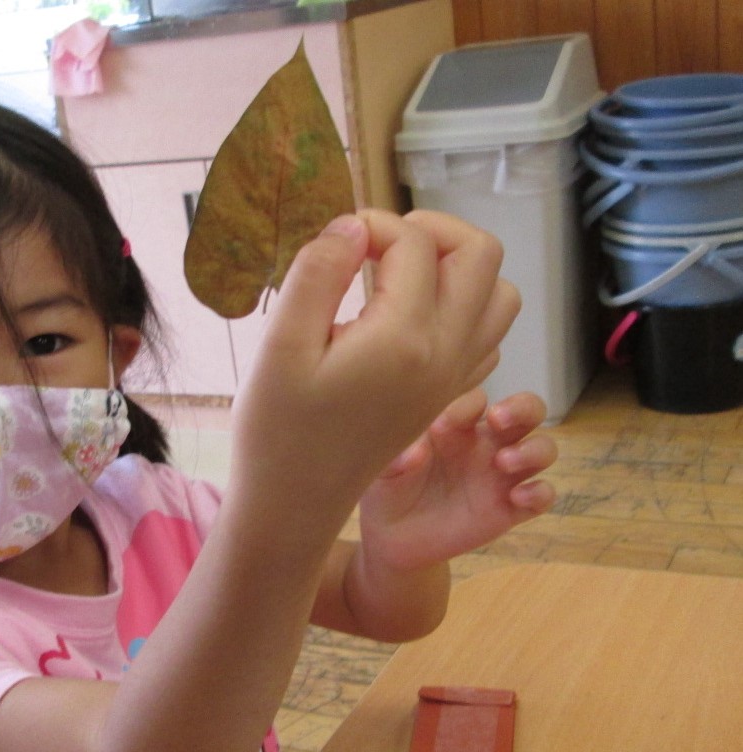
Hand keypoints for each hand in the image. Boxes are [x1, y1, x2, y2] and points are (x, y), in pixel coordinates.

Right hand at [228, 209, 523, 535]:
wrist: (294, 503)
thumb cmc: (276, 430)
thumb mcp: (279, 347)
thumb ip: (317, 275)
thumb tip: (352, 225)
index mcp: (403, 339)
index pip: (414, 243)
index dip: (371, 223)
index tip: (330, 242)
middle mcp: (444, 355)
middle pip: (480, 254)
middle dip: (431, 229)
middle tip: (377, 244)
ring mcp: (452, 378)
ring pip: (498, 293)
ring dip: (456, 267)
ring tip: (399, 273)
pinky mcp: (445, 395)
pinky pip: (487, 334)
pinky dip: (463, 307)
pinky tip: (411, 316)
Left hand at [357, 387, 557, 571]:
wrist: (393, 539)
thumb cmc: (388, 491)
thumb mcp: (383, 472)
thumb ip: (396, 457)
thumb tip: (416, 453)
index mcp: (456, 425)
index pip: (476, 399)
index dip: (465, 406)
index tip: (439, 427)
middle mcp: (485, 444)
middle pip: (527, 410)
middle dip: (523, 407)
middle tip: (498, 419)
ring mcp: (501, 475)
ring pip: (542, 448)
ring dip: (533, 450)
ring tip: (503, 462)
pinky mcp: (510, 508)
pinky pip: (543, 495)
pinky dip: (540, 492)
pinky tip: (517, 497)